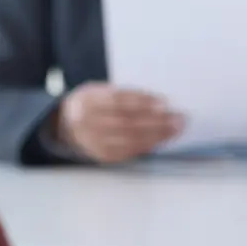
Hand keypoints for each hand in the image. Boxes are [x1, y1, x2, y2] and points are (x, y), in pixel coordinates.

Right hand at [56, 83, 182, 163]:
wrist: (67, 125)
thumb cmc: (92, 103)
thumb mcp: (99, 90)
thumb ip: (122, 93)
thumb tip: (156, 101)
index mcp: (87, 100)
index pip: (117, 100)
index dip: (142, 101)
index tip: (164, 102)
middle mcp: (88, 123)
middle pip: (127, 122)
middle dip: (156, 121)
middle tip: (179, 118)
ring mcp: (94, 142)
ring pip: (130, 139)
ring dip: (157, 135)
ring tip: (176, 129)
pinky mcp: (103, 156)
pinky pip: (129, 152)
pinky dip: (147, 145)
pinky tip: (161, 140)